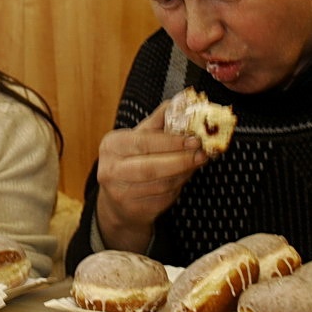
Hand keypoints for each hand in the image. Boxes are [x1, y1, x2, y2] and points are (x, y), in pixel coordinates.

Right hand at [95, 101, 205, 251]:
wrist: (118, 200)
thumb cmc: (132, 160)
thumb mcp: (140, 136)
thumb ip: (161, 120)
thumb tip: (183, 100)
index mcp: (111, 145)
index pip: (143, 142)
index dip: (171, 142)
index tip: (194, 139)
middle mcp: (109, 170)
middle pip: (150, 167)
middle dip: (180, 160)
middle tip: (202, 154)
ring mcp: (119, 193)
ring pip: (160, 184)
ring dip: (183, 174)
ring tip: (196, 163)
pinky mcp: (133, 210)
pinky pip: (163, 198)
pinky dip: (177, 187)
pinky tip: (182, 178)